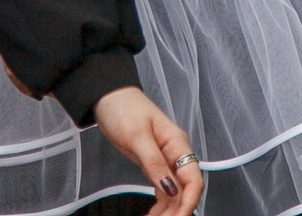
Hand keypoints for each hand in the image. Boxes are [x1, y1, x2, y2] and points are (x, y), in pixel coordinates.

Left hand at [91, 86, 201, 215]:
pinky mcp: (154, 164)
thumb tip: (170, 188)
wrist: (108, 97)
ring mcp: (165, 159)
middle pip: (185, 190)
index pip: (193, 179)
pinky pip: (162, 189)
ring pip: (174, 193)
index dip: (189, 201)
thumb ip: (154, 162)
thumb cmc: (123, 108)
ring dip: (168, 211)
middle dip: (177, 210)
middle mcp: (175, 153)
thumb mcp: (137, 135)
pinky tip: (153, 215)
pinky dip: (160, 205)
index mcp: (177, 144)